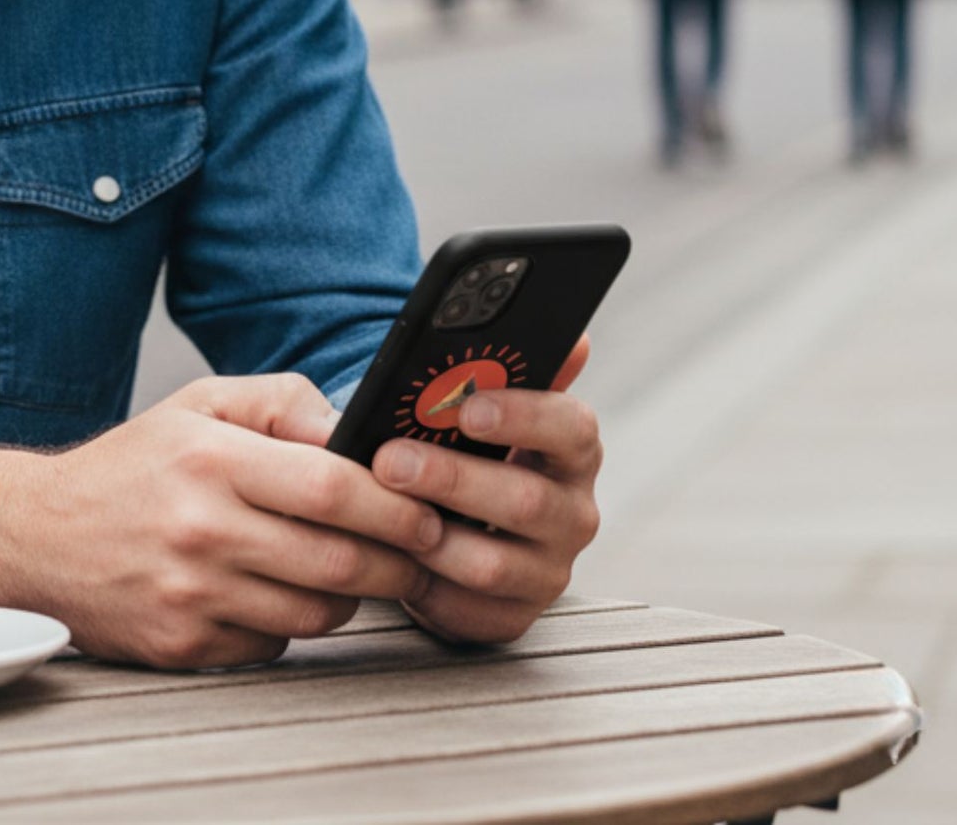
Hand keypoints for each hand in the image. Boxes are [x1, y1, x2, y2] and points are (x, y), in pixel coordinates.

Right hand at [0, 374, 445, 670]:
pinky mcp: (183, 646)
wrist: (41, 535)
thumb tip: (353, 429)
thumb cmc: (133, 465)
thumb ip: (281, 401)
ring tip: (350, 567)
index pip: (334, 488)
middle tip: (418, 551)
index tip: (426, 510)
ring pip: (317, 611)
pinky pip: (273, 644)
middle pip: (340, 560)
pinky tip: (280, 591)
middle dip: (398, 561)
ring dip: (352, 595)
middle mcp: (202, 529)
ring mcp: (192, 595)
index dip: (395, 506)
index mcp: (212, 459)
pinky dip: (292, 623)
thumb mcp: (199, 404)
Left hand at [371, 334, 602, 645]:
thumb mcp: (473, 402)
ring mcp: (548, 570)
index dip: (522, 417)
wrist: (445, 516)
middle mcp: (572, 512)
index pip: (571, 427)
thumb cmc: (459, 443)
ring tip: (381, 512)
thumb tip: (575, 339)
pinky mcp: (515, 617)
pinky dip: (427, 590)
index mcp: (571, 449)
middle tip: (389, 459)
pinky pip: (472, 613)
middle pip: (526, 501)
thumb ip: (508, 368)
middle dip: (452, 479)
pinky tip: (391, 561)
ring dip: (431, 538)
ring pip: (494, 565)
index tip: (468, 407)